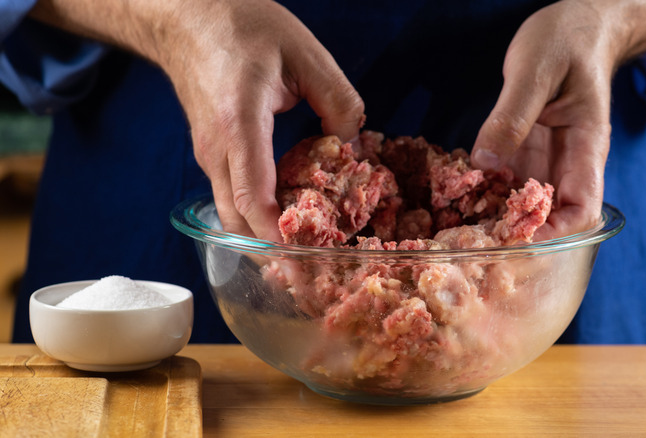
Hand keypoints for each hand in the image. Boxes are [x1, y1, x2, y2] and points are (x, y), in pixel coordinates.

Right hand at [30, 0, 364, 240]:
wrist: (186, 15)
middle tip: (312, 270)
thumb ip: (338, 100)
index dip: (278, 236)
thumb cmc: (241, 26)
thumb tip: (354, 144)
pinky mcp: (211, 152)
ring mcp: (208, 154)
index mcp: (239, 124)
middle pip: (237, 221)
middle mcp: (216, 149)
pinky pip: (230, 196)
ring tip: (303, 250)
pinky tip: (287, 214)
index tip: (307, 258)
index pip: (252, 198)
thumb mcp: (305, 53)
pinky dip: (257, 215)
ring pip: (231, 214)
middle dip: (272, 251)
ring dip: (264, 236)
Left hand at [470, 0, 645, 239]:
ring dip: (495, 215)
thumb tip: (486, 163)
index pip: (582, 210)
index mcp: (586, 148)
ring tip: (459, 221)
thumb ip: (511, 117)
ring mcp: (545, 159)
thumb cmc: (567, 42)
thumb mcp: (535, 72)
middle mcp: (568, 162)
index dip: (554, 232)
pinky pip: (506, 180)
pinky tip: (458, 191)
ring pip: (524, 203)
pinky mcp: (524, 151)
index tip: (517, 237)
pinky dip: (484, 189)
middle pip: (550, 217)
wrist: (576, 26)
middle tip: (474, 235)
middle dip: (516, 232)